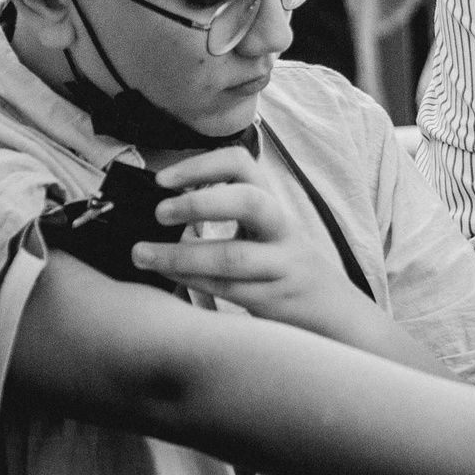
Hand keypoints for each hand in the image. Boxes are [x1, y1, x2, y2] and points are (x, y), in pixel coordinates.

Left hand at [129, 147, 358, 328]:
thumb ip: (229, 213)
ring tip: (141, 254)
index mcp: (272, 204)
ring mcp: (280, 265)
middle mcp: (281, 229)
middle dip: (199, 203)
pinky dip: (193, 280)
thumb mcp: (266, 228)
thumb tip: (164, 205)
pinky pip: (228, 289)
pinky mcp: (273, 299)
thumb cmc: (283, 265)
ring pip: (232, 257)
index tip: (163, 180)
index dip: (201, 165)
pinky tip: (168, 277)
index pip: (242, 165)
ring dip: (180, 255)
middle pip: (248, 201)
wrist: (332, 309)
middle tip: (159, 212)